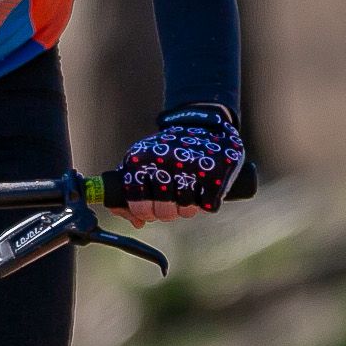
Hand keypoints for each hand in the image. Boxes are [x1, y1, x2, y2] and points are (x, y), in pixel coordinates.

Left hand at [111, 106, 245, 225]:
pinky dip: (207, 200)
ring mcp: (190, 166)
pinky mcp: (215, 172)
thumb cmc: (166, 150)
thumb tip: (136, 222)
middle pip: (163, 213)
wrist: (202, 122)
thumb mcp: (140, 162)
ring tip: (188, 187)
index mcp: (139, 159)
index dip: (144, 210)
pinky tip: (203, 184)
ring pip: (185, 211)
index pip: (137, 204)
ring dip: (188, 205)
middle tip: (171, 200)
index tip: (149, 206)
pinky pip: (207, 206)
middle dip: (167, 211)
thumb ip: (130, 192)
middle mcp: (164, 161)